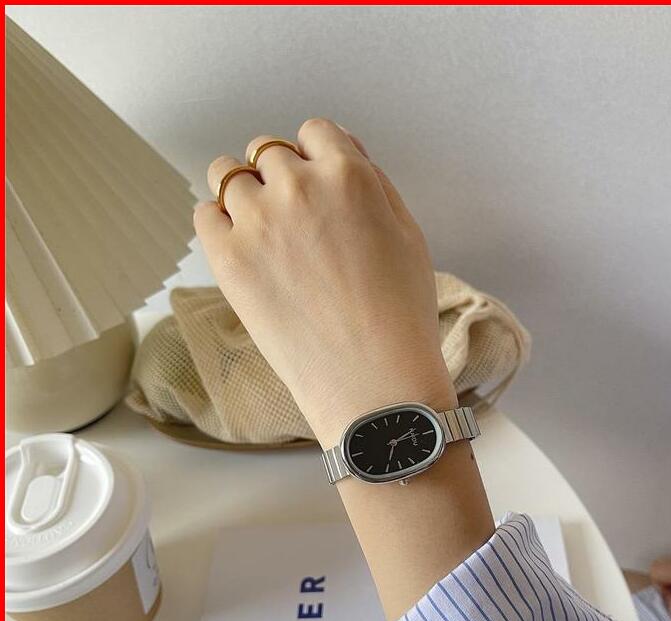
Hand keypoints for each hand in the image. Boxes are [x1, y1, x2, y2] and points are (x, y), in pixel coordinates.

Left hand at [194, 119, 455, 447]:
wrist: (373, 380)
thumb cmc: (400, 315)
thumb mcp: (408, 234)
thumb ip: (373, 182)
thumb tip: (342, 151)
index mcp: (349, 176)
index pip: (315, 132)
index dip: (316, 157)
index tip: (316, 182)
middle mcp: (298, 187)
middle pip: (268, 151)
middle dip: (280, 175)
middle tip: (293, 216)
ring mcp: (258, 222)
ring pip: (227, 174)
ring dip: (243, 193)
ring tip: (262, 230)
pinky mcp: (228, 260)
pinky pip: (203, 214)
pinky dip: (218, 222)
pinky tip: (241, 247)